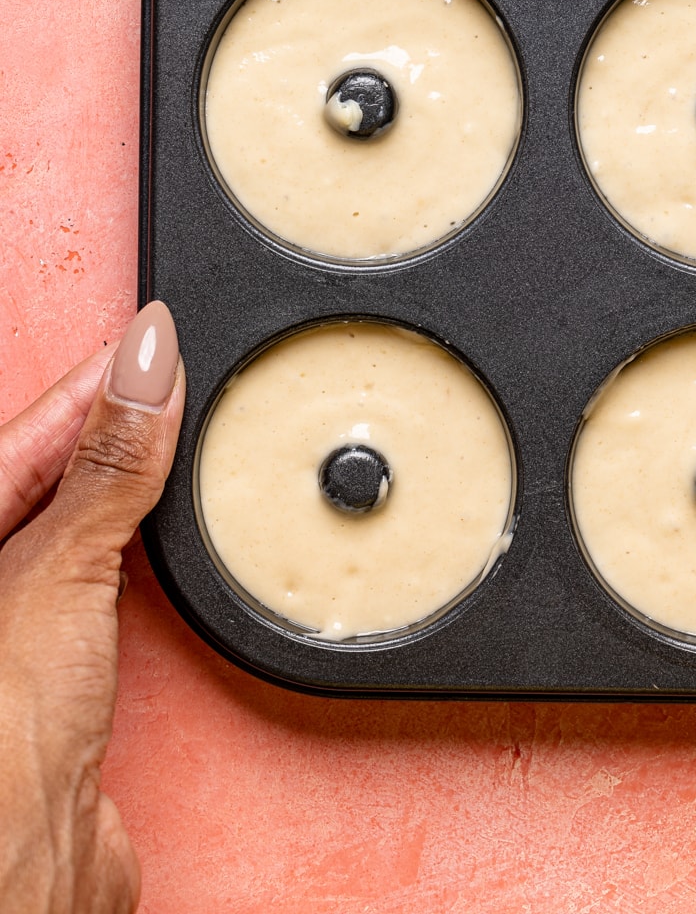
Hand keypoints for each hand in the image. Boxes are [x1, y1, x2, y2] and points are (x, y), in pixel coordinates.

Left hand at [0, 303, 184, 913]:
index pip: (20, 437)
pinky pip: (109, 581)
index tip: (148, 337)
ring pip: (78, 527)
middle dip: (107, 425)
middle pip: (45, 476)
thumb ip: (106, 465)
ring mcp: (14, 628)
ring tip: (178, 432)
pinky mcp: (60, 671)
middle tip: (170, 370)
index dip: (87, 385)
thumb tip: (145, 361)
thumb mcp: (54, 571)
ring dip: (132, 487)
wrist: (28, 878)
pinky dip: (149, 549)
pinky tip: (171, 532)